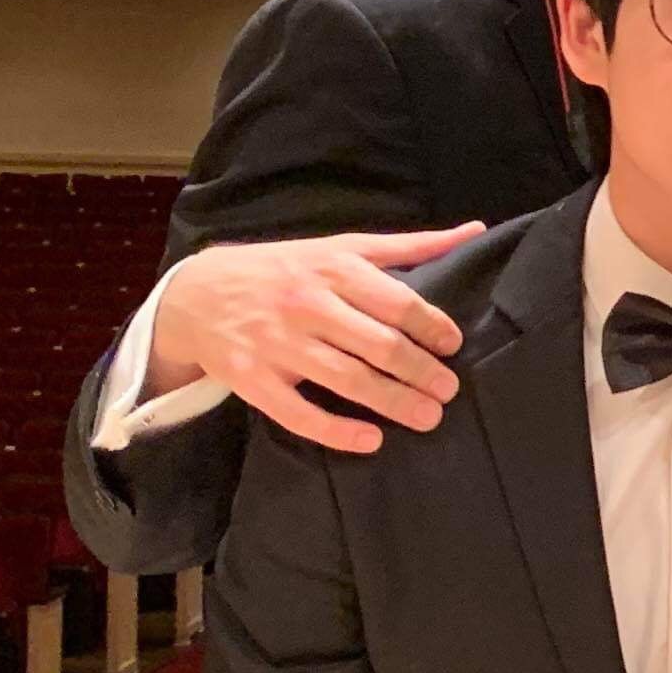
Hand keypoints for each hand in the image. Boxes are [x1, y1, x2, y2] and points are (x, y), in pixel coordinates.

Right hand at [145, 229, 482, 454]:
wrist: (198, 293)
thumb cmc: (285, 270)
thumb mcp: (341, 248)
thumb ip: (408, 246)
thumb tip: (473, 232)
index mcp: (333, 269)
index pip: (396, 301)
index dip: (432, 326)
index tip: (453, 345)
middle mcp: (307, 305)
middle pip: (378, 344)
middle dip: (420, 370)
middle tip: (449, 390)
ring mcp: (277, 343)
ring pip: (346, 379)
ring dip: (393, 401)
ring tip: (428, 417)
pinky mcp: (252, 379)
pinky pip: (299, 413)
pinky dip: (337, 431)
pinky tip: (371, 440)